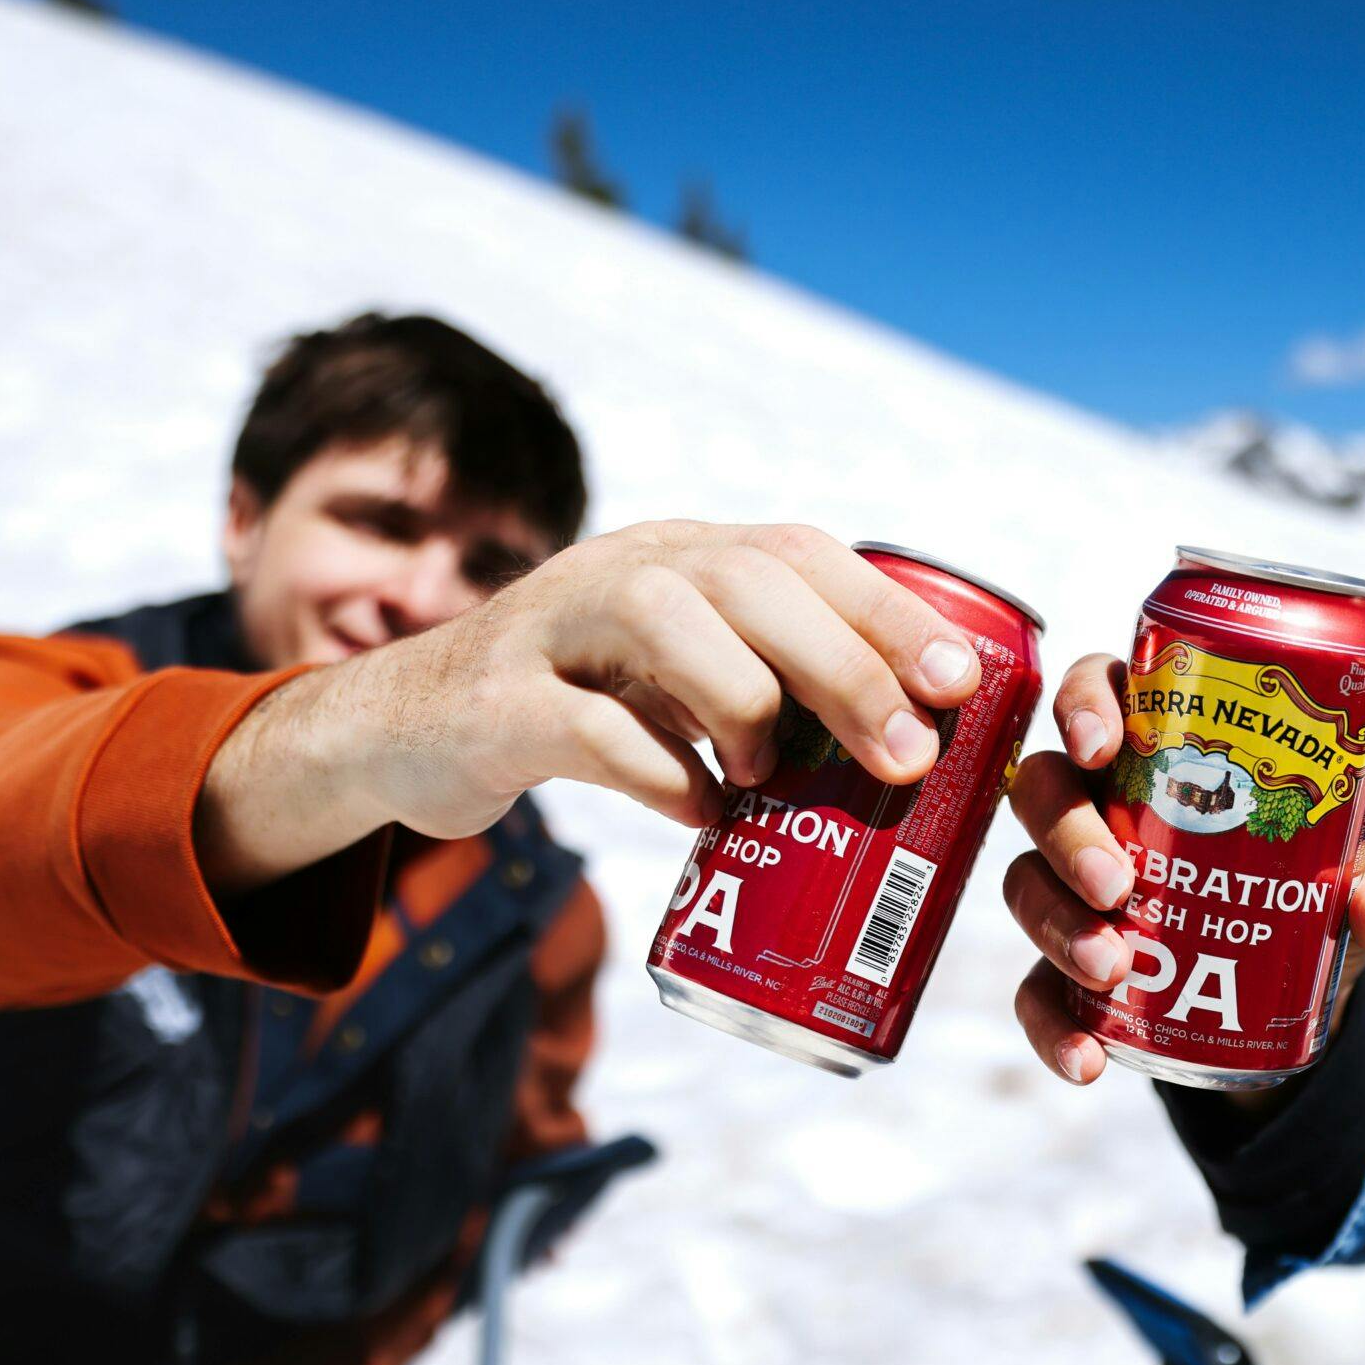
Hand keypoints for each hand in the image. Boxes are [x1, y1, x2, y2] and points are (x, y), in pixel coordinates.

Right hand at [197, 523, 982, 891]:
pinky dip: (656, 771)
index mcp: (679, 557)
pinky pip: (586, 724)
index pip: (798, 552)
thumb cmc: (580, 708)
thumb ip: (770, 689)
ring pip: (661, 621)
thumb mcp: (675, 677)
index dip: (886, 610)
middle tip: (903, 755)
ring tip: (776, 779)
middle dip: (842, 664)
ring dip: (744, 702)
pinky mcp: (494, 704)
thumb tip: (915, 753)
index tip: (959, 683)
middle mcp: (619, 572)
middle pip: (743, 579)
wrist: (405, 728)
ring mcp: (549, 630)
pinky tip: (699, 812)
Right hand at [1002, 653, 1364, 1096]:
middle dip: (1066, 834)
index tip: (1105, 744)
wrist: (1293, 999)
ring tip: (1114, 969)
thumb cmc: (1314, 894)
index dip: (1086, 703)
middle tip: (1117, 884)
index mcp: (1158, 751)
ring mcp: (1070, 890)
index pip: (1099, 691)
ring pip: (1025, 883)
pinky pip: (1035, 991)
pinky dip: (1053, 1027)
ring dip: (1057, 926)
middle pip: (1042, 789)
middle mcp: (1098, 808)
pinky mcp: (1065, 969)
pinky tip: (1089, 1060)